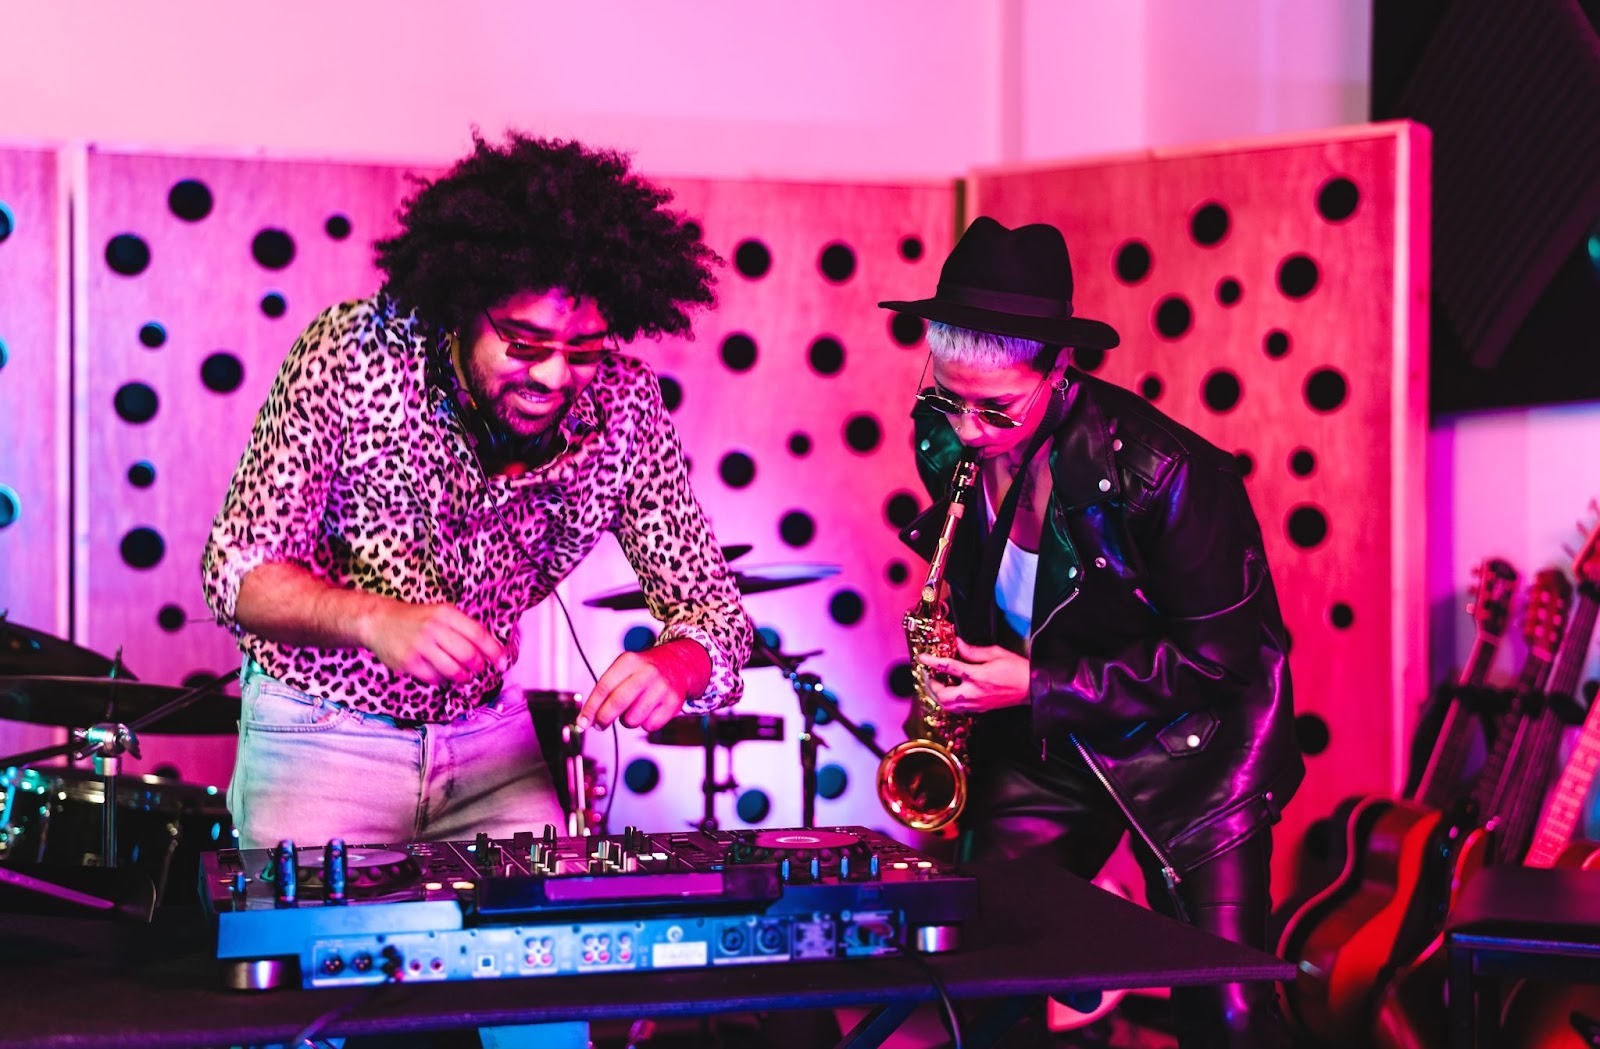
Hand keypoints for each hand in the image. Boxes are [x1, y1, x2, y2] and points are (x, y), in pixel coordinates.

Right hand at [358, 599, 505, 685]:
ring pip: (453, 670)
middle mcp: (434, 628)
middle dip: (479, 666)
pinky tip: (441, 674)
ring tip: (463, 675)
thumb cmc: (417, 619)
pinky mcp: (408, 662)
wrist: (379, 621)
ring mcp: (420, 646)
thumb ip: (463, 629)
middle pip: (468, 655)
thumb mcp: (441, 614)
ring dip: (463, 677)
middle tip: (478, 669)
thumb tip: (491, 651)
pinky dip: (443, 680)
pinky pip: (435, 678)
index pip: (478, 634)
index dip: (494, 651)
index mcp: (446, 613)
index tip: (503, 663)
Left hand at [576, 639, 710, 731]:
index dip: (590, 708)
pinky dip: (645, 724)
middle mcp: (646, 672)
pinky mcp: (673, 702)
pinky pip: (650, 726)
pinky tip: (649, 711)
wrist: (678, 665)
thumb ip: (606, 691)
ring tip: (633, 711)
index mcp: (629, 661)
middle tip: (600, 725)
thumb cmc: (645, 671)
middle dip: (604, 719)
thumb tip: (588, 718)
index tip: (582, 722)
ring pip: (633, 719)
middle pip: (618, 702)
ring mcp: (661, 687)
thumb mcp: (624, 669)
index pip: (603, 687)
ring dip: (627, 721)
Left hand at [918, 638, 1029, 713]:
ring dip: (939, 696)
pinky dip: (950, 702)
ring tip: (938, 684)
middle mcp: (974, 693)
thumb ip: (973, 651)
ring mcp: (977, 704)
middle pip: (943, 696)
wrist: (1032, 688)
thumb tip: (958, 644)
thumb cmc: (1017, 669)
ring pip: (949, 706)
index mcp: (978, 676)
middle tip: (929, 675)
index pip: (949, 668)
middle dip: (932, 686)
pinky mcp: (980, 710)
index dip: (933, 662)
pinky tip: (951, 692)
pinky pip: (959, 709)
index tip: (923, 658)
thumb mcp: (996, 653)